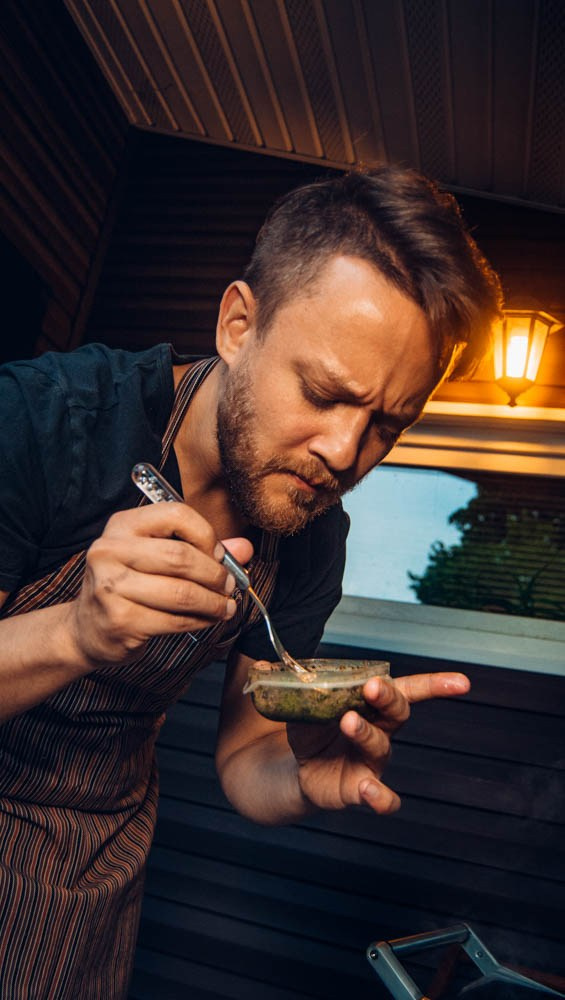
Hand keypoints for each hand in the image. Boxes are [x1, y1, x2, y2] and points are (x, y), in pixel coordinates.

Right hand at [67, 503, 252, 666]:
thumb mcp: (157, 557)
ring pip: (181, 592)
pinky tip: (208, 620)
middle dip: (215, 574)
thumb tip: (245, 548)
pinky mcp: (120, 620)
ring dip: (213, 602)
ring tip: (225, 607)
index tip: (220, 555)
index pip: (175, 515)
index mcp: (122, 525)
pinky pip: (175, 620)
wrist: (87, 629)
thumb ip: (201, 549)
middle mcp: (110, 550)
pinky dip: (200, 621)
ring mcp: (111, 586)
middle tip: (230, 585)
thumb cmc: (128, 586)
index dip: (206, 535)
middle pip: (181, 557)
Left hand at [287, 672, 469, 814]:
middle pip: (396, 712)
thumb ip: (286, 681)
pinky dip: (379, 795)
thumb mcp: (295, 700)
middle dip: (387, 697)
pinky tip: (370, 789)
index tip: (462, 683)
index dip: (435, 686)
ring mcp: (369, 762)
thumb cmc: (302, 726)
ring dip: (365, 733)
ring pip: (380, 745)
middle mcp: (377, 731)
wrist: (280, 768)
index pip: (407, 691)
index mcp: (368, 704)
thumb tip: (258, 662)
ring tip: (347, 722)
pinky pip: (379, 797)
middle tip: (371, 687)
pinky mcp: (356, 789)